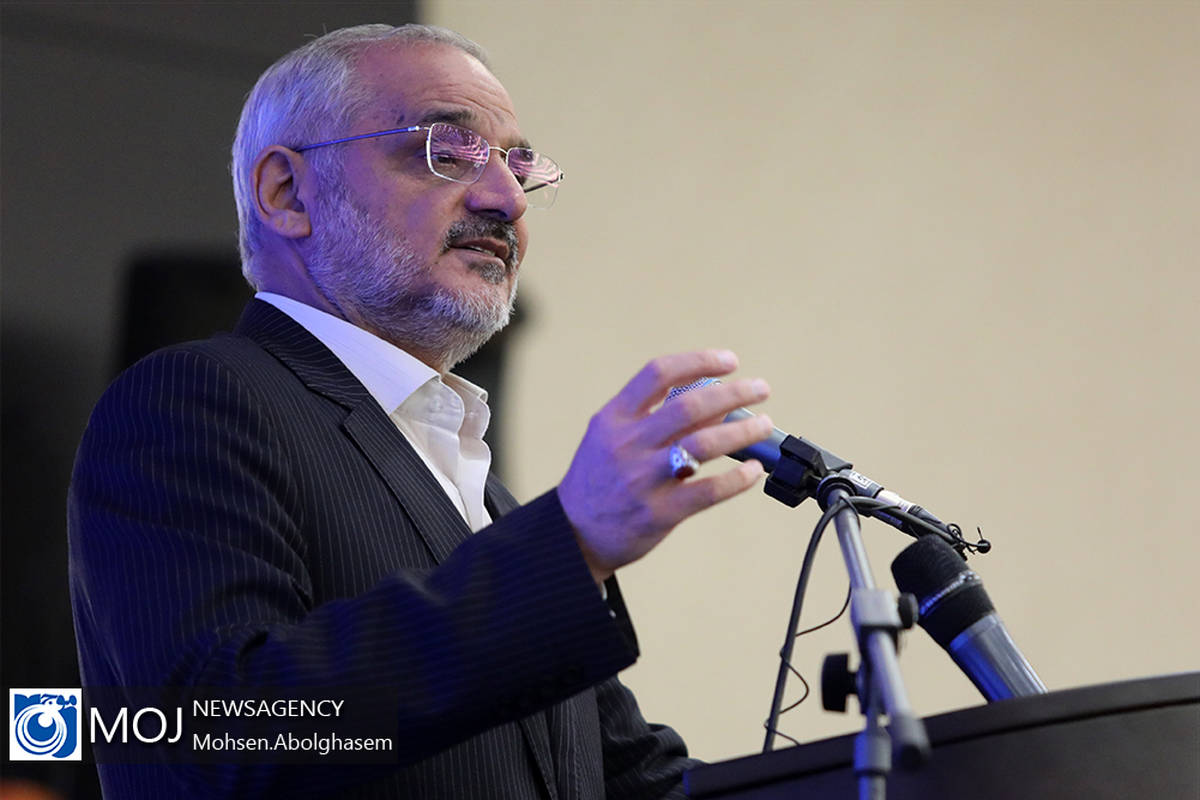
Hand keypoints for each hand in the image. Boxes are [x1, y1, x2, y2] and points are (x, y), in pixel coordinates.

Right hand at [557, 350, 772, 583]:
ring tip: (763, 424)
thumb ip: (654, 417)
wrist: (572, 535)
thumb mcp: (611, 438)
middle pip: (689, 406)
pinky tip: (753, 469)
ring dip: (742, 431)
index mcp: (614, 419)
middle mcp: (627, 444)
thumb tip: (712, 405)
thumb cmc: (598, 480)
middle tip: (760, 389)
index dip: (699, 361)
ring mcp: (642, 479)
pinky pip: (708, 491)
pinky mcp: (658, 512)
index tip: (729, 361)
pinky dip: (737, 478)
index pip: (659, 374)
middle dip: (733, 393)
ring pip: (704, 444)